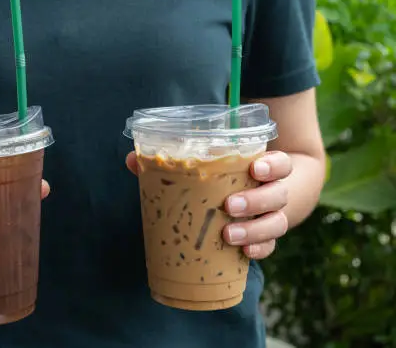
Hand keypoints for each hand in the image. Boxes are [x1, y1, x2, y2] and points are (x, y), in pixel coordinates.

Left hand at [125, 151, 291, 259]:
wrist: (257, 199)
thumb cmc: (224, 178)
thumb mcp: (208, 166)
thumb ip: (172, 161)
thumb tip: (132, 159)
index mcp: (262, 170)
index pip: (280, 164)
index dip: (272, 166)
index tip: (254, 168)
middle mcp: (272, 193)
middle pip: (277, 195)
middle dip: (255, 200)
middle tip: (229, 205)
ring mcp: (271, 217)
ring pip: (276, 224)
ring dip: (254, 229)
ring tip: (228, 234)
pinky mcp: (266, 239)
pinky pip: (269, 247)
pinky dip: (259, 250)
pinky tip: (244, 254)